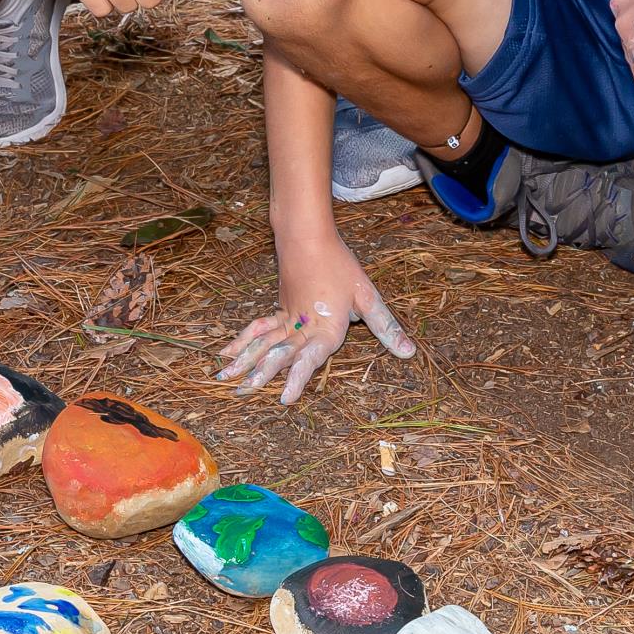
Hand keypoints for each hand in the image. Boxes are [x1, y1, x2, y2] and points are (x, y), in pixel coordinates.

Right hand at [218, 232, 414, 403]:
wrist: (306, 235)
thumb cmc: (339, 265)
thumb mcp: (367, 295)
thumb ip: (385, 327)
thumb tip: (409, 353)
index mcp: (325, 327)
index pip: (309, 358)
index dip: (297, 379)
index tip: (284, 398)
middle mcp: (302, 326)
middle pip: (277, 353)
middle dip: (259, 375)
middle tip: (240, 393)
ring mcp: (286, 317)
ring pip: (262, 342)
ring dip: (244, 361)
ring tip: (223, 377)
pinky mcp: (279, 308)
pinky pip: (258, 329)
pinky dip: (242, 341)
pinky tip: (228, 351)